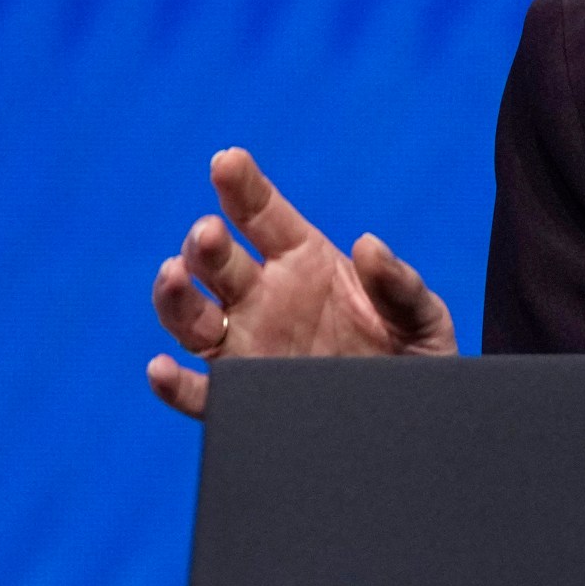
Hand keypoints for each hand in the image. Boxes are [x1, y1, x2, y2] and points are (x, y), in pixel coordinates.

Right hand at [148, 147, 456, 417]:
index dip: (241, 186)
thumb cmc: (416, 360)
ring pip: (193, 319)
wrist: (411, 424)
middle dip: (205, 246)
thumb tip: (368, 245)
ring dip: (177, 298)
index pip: (261, 215)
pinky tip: (161, 369)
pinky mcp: (245, 399)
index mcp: (305, 262)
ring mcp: (249, 347)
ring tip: (175, 275)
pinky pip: (201, 393)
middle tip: (208, 233)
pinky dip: (175, 385)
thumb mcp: (422, 319)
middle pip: (217, 264)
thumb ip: (399, 284)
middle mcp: (266, 299)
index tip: (228, 161)